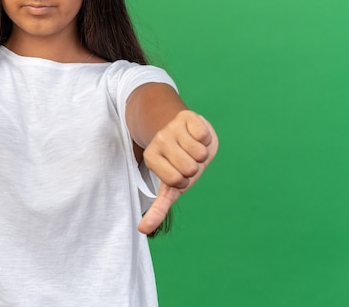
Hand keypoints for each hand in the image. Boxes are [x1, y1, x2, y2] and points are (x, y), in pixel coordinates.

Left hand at [138, 111, 217, 234]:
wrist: (180, 128)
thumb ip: (158, 208)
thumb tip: (142, 231)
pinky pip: (204, 135)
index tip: (179, 174)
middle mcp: (159, 142)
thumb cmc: (177, 162)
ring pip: (200, 153)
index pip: (176, 182)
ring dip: (202, 153)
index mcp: (152, 159)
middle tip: (187, 160)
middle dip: (195, 168)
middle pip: (190, 169)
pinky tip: (197, 135)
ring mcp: (172, 128)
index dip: (184, 181)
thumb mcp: (169, 186)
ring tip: (192, 147)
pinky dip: (206, 138)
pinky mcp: (186, 116)